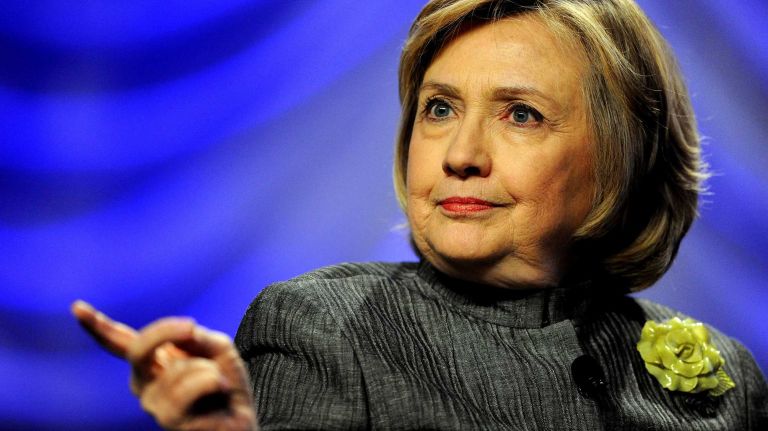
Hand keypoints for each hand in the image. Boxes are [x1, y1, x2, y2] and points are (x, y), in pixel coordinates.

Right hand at [71, 300, 258, 430]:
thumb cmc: (225, 385)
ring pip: (178, 369)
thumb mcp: (216, 348)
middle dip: (164, 332)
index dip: (98, 326)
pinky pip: (196, 384)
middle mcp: (145, 385)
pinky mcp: (170, 421)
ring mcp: (154, 405)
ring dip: (208, 369)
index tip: (77, 308)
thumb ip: (195, 337)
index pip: (120, 343)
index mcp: (152, 363)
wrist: (240, 420)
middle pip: (137, 350)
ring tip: (215, 385)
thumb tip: (183, 331)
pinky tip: (218, 395)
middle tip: (191, 327)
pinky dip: (216, 381)